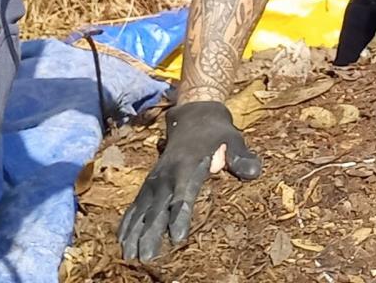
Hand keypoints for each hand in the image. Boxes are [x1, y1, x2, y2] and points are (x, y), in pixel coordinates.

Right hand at [118, 101, 262, 259]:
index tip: (176, 237)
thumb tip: (254, 172)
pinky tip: (121, 240)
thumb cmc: (218, 133)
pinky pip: (136, 204)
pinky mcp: (150, 182)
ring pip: (143, 208)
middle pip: (158, 207)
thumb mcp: (234, 139)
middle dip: (151, 232)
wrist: (195, 116)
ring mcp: (156, 178)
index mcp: (188, 166)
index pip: (183, 195)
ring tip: (129, 255)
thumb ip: (241, 157)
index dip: (179, 216)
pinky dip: (128, 221)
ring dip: (135, 232)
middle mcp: (168, 174)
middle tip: (145, 257)